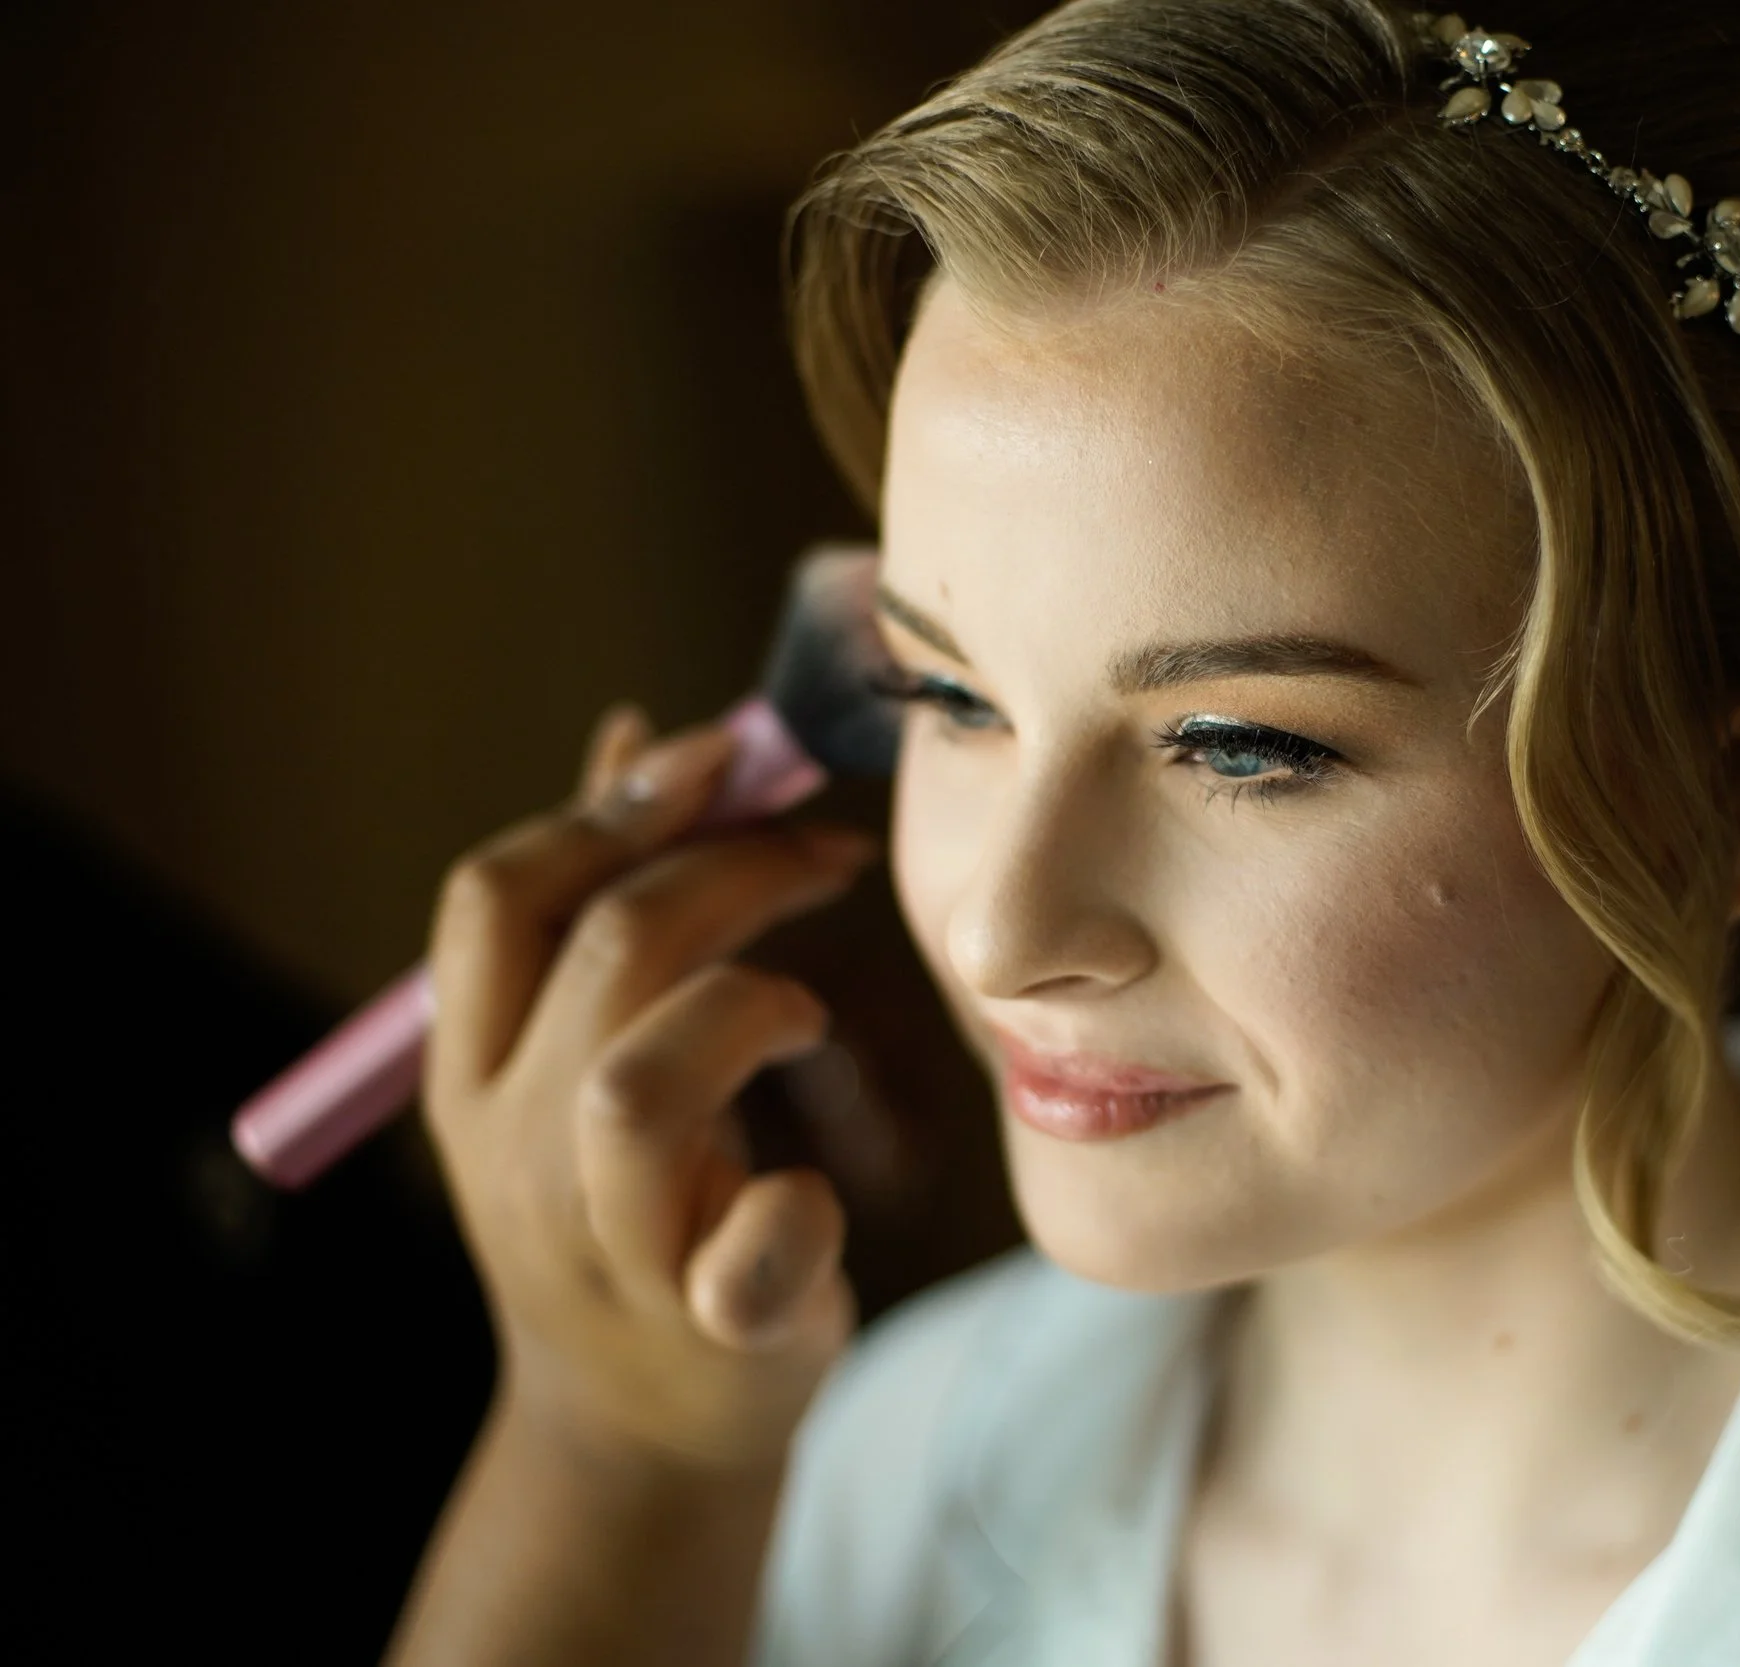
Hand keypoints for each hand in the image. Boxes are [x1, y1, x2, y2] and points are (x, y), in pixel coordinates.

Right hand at [421, 703, 877, 1474]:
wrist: (639, 1433)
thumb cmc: (626, 1206)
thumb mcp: (572, 1055)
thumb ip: (596, 897)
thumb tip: (631, 735)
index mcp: (471, 1075)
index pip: (498, 896)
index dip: (616, 806)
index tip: (723, 757)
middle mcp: (514, 1154)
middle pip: (604, 952)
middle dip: (734, 869)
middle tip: (827, 853)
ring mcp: (605, 1249)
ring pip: (640, 1083)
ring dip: (751, 1009)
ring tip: (803, 1016)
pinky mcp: (710, 1328)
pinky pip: (751, 1249)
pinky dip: (801, 1209)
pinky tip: (812, 1193)